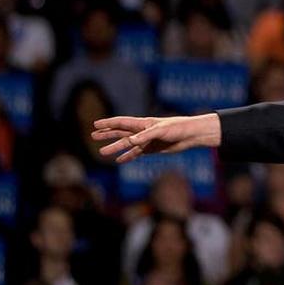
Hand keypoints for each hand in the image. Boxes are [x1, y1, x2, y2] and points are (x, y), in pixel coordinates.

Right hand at [91, 113, 220, 163]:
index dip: (108, 124)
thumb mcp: (160, 131)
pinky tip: (119, 161)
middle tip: (93, 136)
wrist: (190, 135)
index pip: (121, 123)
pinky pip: (137, 153)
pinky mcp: (152, 149)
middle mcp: (142, 131)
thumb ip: (145, 136)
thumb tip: (129, 141)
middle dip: (107, 134)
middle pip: (121, 133)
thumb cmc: (177, 128)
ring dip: (115, 148)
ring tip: (102, 152)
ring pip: (127, 145)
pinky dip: (128, 157)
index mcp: (143, 124)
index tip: (95, 125)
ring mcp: (147, 140)